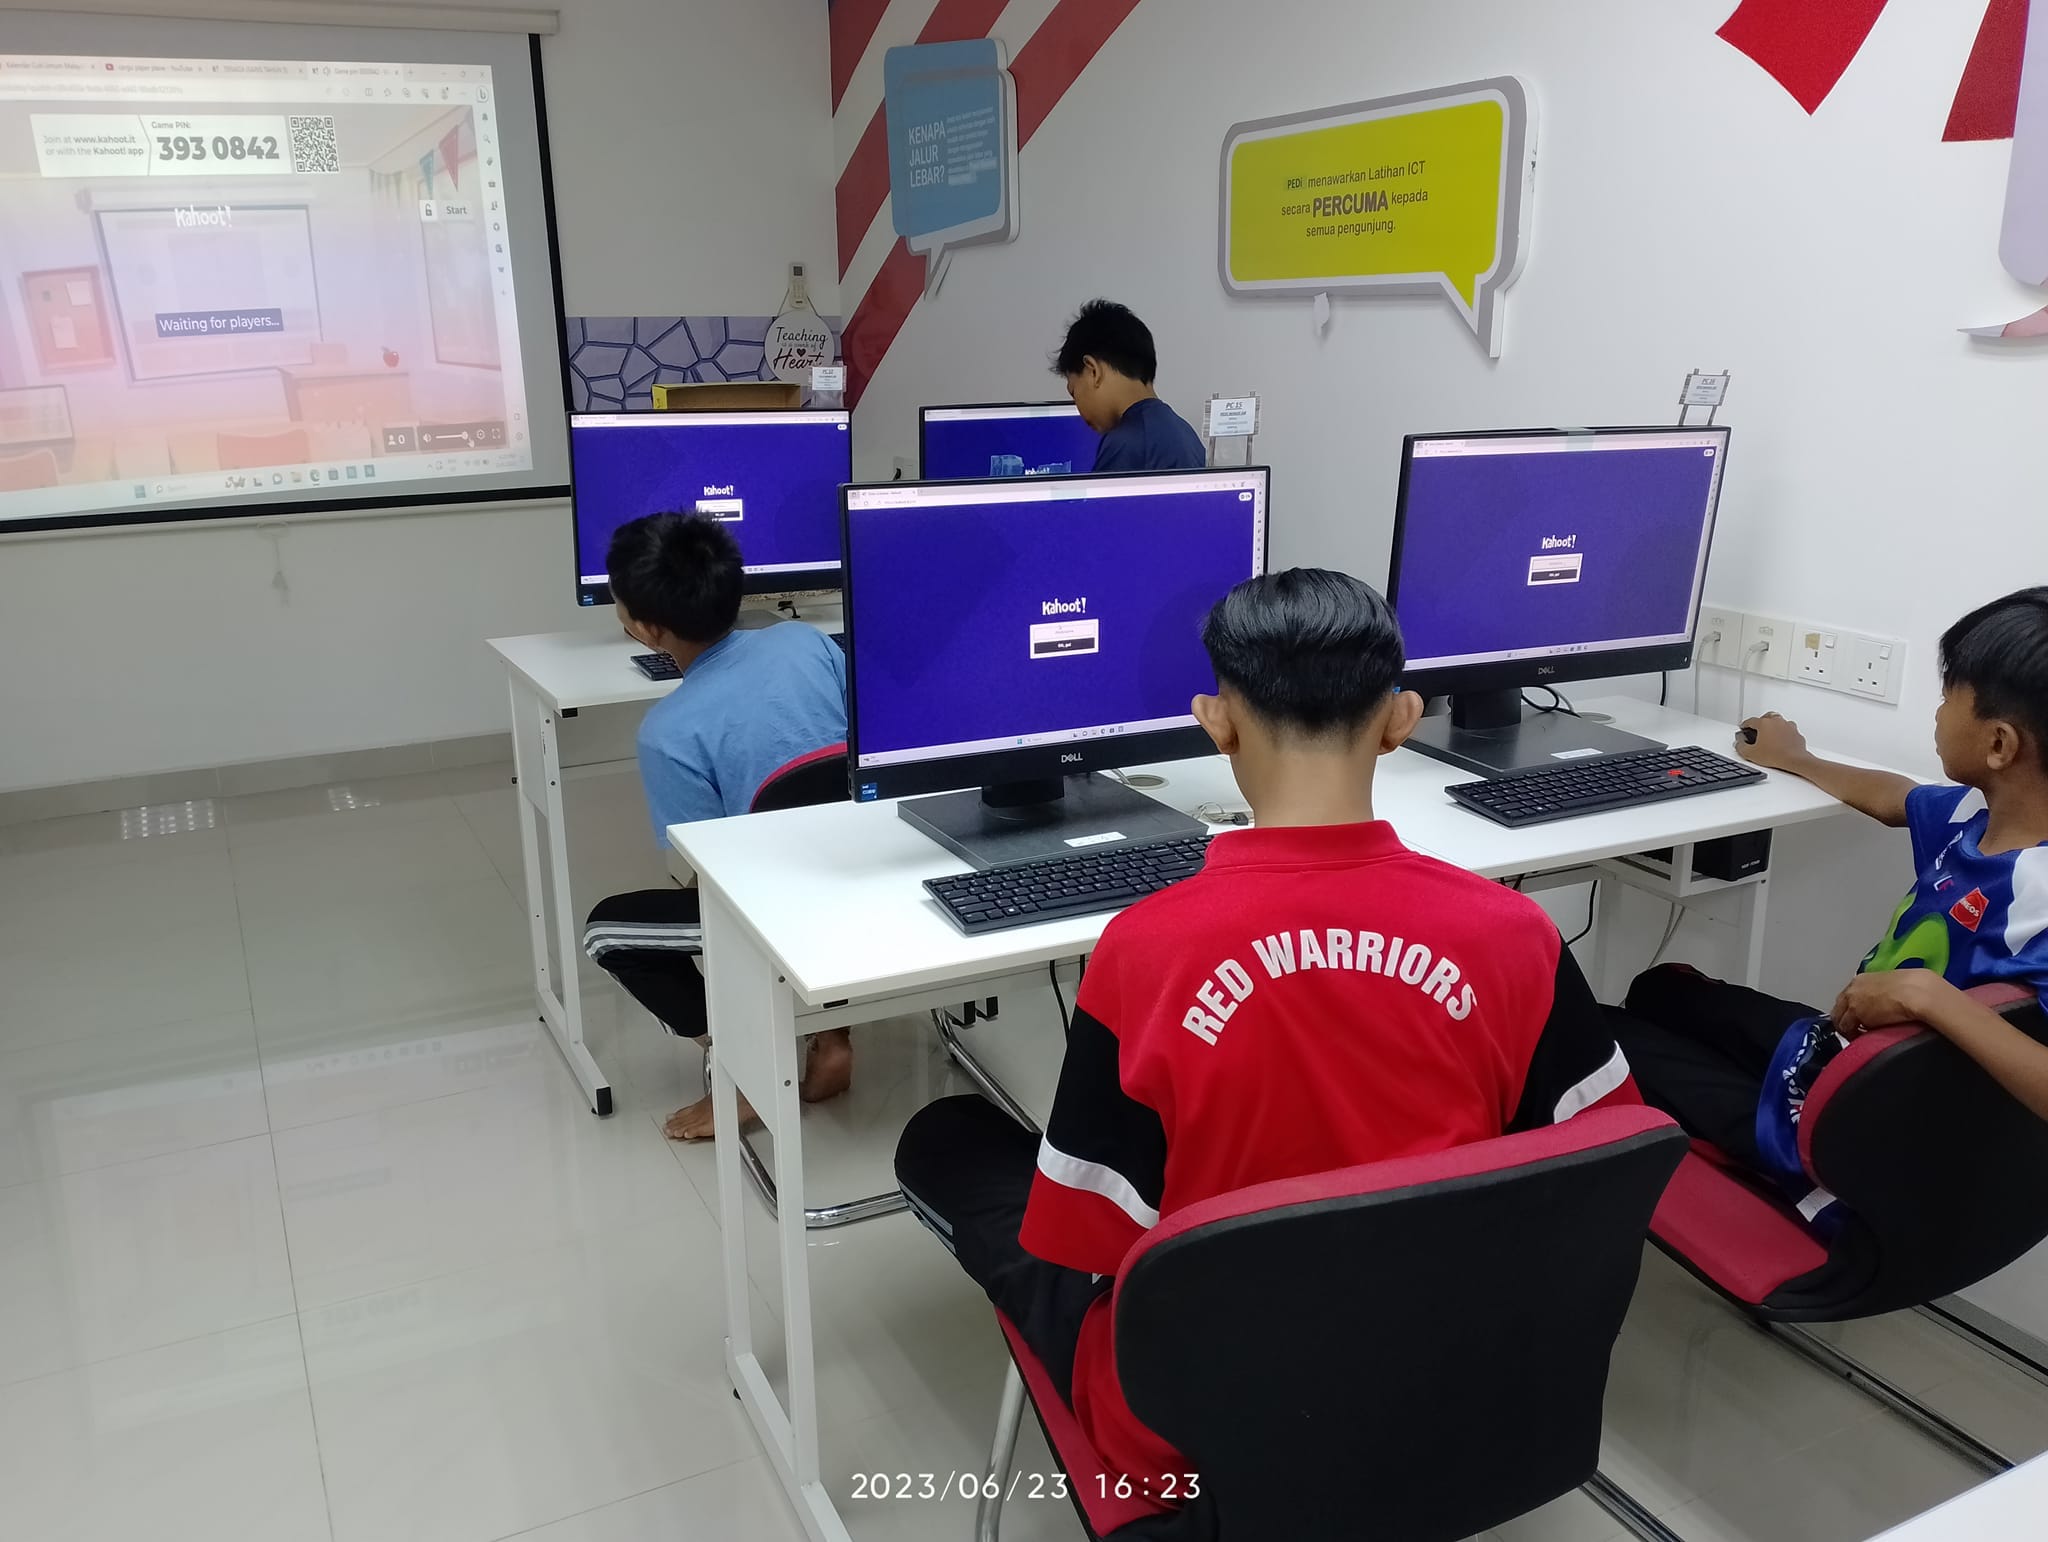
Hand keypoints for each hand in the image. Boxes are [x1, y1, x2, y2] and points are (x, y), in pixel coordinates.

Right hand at [1737, 712, 1807, 768]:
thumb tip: (1739, 744)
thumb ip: (1741, 746)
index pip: (1750, 721)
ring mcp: (1788, 726)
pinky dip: (1784, 733)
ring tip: (1770, 735)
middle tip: (1757, 729)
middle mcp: (1777, 722)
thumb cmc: (1776, 755)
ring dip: (1774, 726)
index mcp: (1764, 723)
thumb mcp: (1750, 754)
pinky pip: (1789, 730)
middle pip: (1766, 716)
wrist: (1795, 760)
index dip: (1745, 725)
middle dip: (1761, 721)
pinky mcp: (1796, 733)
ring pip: (1779, 721)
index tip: (1743, 728)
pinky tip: (1781, 741)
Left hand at [1831, 970, 1955, 1037]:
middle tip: (1855, 1030)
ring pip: (1840, 1019)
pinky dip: (1852, 1035)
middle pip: (1839, 1007)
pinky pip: (1846, 1028)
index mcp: (1862, 979)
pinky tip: (1862, 1040)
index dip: (1851, 1009)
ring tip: (1859, 1037)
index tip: (1857, 1018)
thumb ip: (1883, 993)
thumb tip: (1886, 1003)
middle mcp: (1853, 987)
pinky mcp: (1855, 1013)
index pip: (1847, 996)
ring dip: (1848, 1028)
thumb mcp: (1893, 987)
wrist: (1918, 992)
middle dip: (1846, 1019)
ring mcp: (1852, 1000)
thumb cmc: (1916, 989)